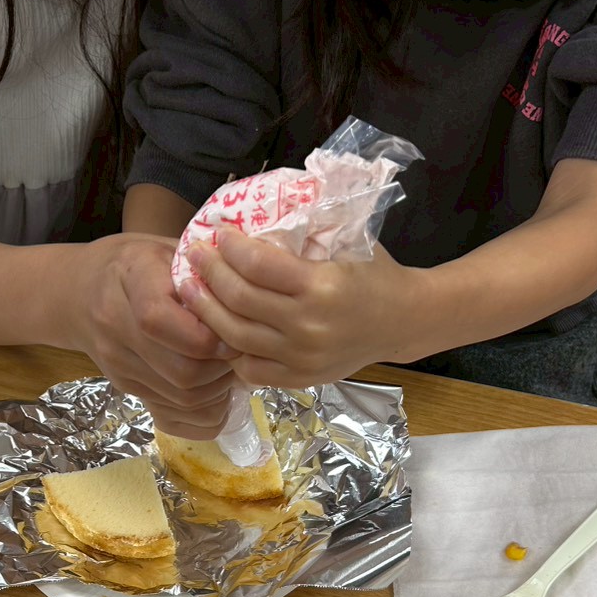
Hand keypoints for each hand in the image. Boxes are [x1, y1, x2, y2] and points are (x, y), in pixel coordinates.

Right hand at [68, 234, 235, 437]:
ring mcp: (118, 365)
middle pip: (182, 372)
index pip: (165, 323)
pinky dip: (202, 411)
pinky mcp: (125, 388)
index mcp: (131, 281)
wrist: (79, 292)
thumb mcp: (166, 248)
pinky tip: (213, 392)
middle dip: (222, 369)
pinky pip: (172, 416)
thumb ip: (202, 272)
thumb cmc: (134, 263)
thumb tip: (250, 301)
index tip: (235, 331)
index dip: (210, 337)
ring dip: (217, 391)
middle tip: (239, 354)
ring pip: (181, 399)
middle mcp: (116, 328)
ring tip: (228, 369)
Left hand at [177, 228, 439, 386]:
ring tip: (191, 289)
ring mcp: (302, 357)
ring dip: (206, 310)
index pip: (257, 265)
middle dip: (209, 273)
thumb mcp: (346, 242)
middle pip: (238, 300)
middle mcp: (308, 325)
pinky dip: (231, 349)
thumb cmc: (375, 274)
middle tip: (194, 255)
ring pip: (235, 336)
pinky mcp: (300, 378)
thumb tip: (253, 218)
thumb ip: (303, 235)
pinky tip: (219, 328)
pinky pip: (250, 368)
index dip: (230, 247)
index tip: (219, 233)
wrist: (405, 320)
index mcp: (321, 286)